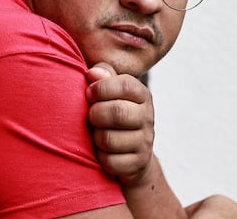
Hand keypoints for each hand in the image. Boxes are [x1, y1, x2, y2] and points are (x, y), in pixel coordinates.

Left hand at [85, 63, 154, 184]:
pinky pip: (111, 161)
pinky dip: (101, 157)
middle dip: (95, 114)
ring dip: (96, 137)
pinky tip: (102, 151)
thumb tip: (93, 72)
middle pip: (117, 112)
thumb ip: (103, 76)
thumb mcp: (110, 91)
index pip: (125, 85)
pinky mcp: (138, 163)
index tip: (89, 93)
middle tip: (90, 116)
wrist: (131, 153)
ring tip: (96, 133)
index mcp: (141, 94)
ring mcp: (145, 142)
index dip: (101, 88)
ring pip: (110, 139)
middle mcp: (147, 117)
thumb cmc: (112, 113)